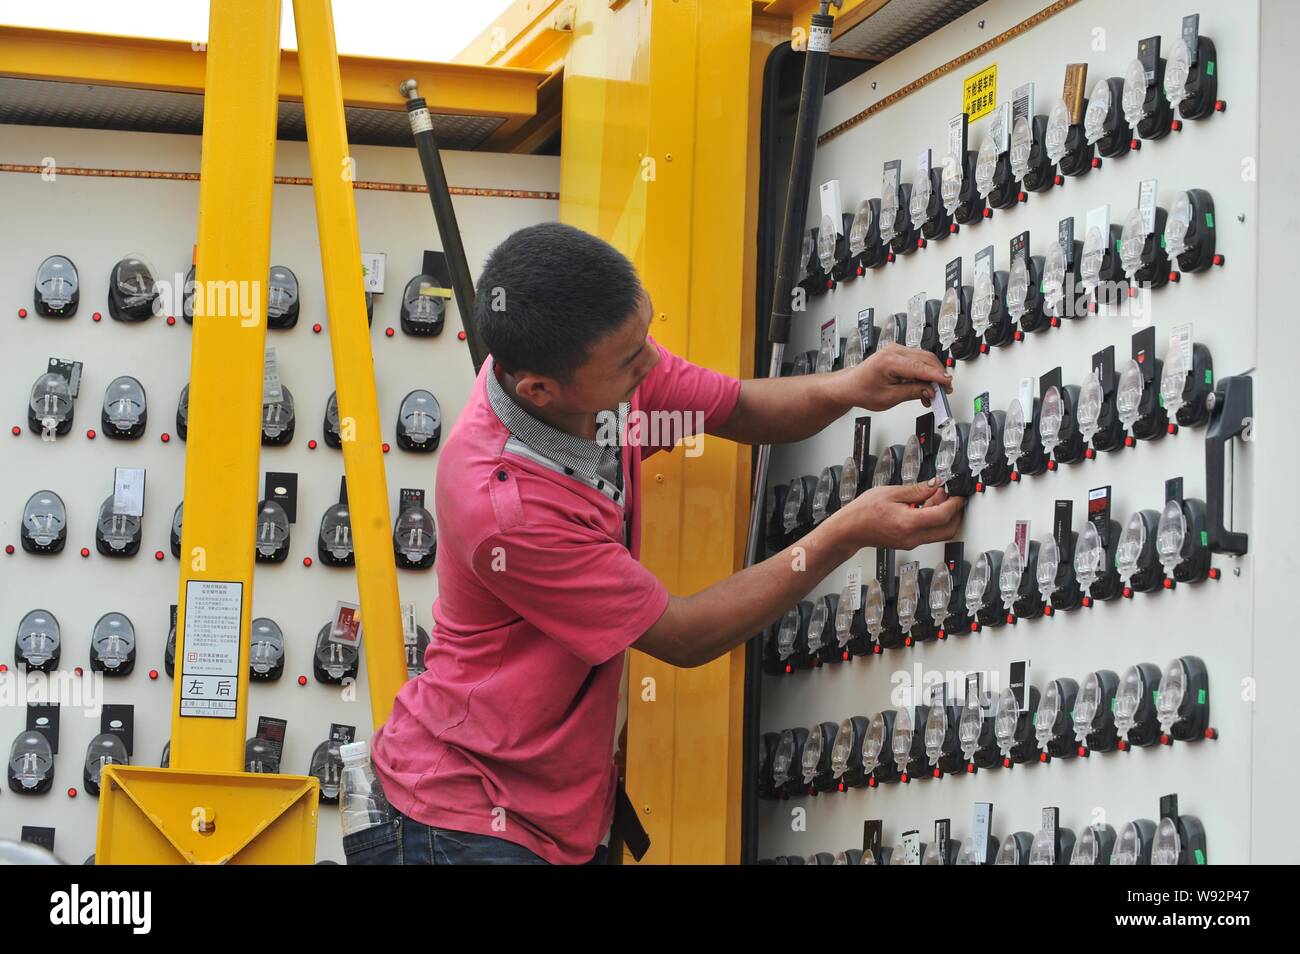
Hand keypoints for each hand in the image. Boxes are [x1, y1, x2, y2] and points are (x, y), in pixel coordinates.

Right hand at [829, 479, 965, 551]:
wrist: (849, 530)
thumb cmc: (863, 512)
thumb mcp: (891, 492)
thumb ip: (917, 490)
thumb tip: (935, 485)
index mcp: (909, 523)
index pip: (943, 515)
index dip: (955, 503)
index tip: (959, 494)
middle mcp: (913, 537)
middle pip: (948, 529)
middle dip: (954, 512)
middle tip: (948, 495)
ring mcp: (911, 542)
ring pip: (940, 533)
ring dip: (943, 516)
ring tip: (932, 498)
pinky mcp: (909, 543)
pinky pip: (929, 534)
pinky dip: (933, 521)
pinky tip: (924, 507)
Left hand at [837, 347, 952, 411]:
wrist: (850, 386)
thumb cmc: (863, 390)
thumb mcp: (889, 397)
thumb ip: (913, 392)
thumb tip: (930, 391)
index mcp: (889, 361)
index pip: (920, 367)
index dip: (937, 376)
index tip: (948, 384)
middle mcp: (893, 351)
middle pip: (926, 359)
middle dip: (938, 375)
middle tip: (944, 392)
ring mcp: (896, 350)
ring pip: (924, 358)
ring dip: (932, 374)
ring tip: (934, 392)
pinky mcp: (898, 353)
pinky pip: (917, 359)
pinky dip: (924, 371)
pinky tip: (925, 385)